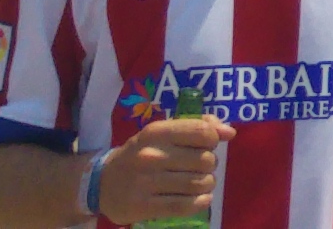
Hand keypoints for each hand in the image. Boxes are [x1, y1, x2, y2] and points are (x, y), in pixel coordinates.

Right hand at [99, 114, 230, 217]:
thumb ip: (196, 126)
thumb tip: (230, 132)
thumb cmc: (140, 153)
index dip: (213, 140)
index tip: (206, 146)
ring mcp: (146, 182)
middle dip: (210, 165)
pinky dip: (200, 202)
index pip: (201, 132)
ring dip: (207, 185)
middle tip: (201, 168)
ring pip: (197, 184)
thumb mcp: (162, 133)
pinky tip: (200, 199)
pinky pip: (185, 206)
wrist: (102, 182)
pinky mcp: (144, 206)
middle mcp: (151, 155)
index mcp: (156, 132)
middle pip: (204, 160)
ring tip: (201, 183)